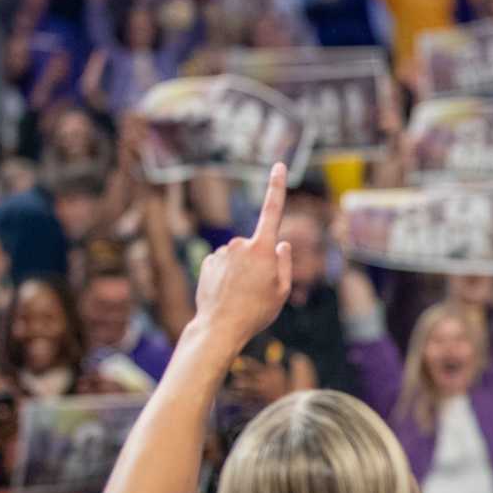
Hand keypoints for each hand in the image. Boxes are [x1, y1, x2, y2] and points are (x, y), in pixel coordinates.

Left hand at [193, 161, 293, 349]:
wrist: (220, 327)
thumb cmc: (256, 312)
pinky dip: (227, 275)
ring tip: (241, 295)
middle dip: (259, 261)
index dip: (277, 186)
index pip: (272, 210)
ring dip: (242, 270)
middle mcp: (240, 244)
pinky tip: (226, 294)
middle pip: (257, 246)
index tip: (279, 166)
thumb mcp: (282, 291)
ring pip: (239, 256)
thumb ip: (285, 263)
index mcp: (263, 249)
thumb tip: (282, 244)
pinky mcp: (208, 262)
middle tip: (259, 289)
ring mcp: (222, 252)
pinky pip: (223, 263)